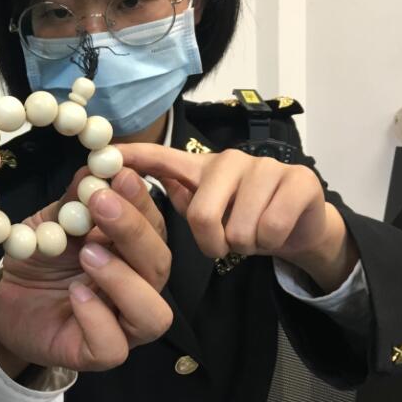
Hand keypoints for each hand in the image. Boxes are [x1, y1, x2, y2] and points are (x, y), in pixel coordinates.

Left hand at [0, 167, 173, 376]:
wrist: (3, 297)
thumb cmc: (39, 256)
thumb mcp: (52, 221)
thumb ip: (75, 199)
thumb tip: (95, 166)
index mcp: (132, 250)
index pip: (154, 225)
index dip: (142, 200)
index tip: (120, 173)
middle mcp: (137, 287)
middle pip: (160, 265)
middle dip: (134, 231)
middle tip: (101, 203)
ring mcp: (121, 325)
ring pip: (154, 314)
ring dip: (125, 279)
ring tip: (88, 254)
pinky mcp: (96, 354)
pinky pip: (114, 347)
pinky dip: (98, 319)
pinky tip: (75, 294)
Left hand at [117, 144, 357, 292]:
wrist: (298, 227)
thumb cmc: (240, 219)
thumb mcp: (204, 211)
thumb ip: (173, 199)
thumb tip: (128, 188)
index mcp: (200, 168)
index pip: (161, 157)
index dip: (133, 157)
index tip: (101, 157)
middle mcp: (230, 160)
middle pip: (202, 214)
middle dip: (211, 242)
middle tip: (222, 244)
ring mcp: (266, 167)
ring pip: (239, 228)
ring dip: (243, 245)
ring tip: (249, 235)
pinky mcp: (299, 180)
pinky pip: (272, 228)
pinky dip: (270, 243)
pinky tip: (274, 233)